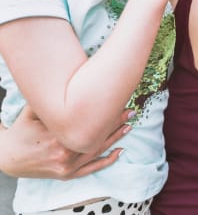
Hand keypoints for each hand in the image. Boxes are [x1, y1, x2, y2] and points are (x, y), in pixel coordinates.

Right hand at [0, 106, 130, 179]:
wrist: (7, 156)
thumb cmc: (22, 129)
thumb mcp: (34, 111)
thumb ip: (50, 99)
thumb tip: (66, 78)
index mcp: (58, 136)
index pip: (88, 122)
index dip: (105, 112)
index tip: (118, 102)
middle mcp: (64, 153)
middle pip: (96, 136)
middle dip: (114, 123)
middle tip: (130, 111)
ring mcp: (66, 166)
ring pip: (96, 151)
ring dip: (115, 139)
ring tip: (129, 126)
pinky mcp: (66, 175)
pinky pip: (90, 170)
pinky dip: (106, 162)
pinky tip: (120, 152)